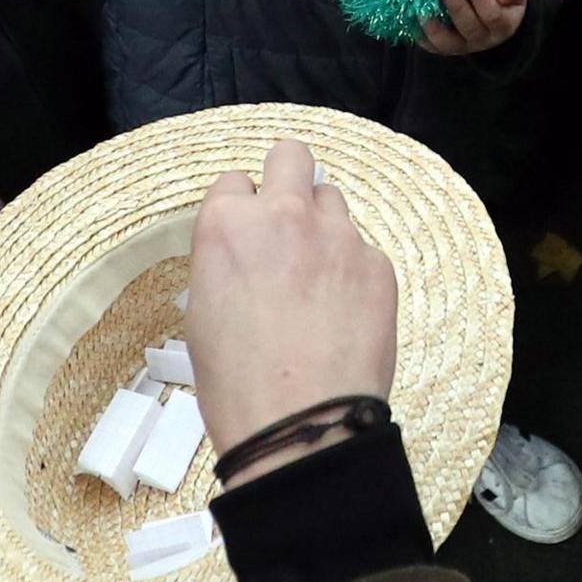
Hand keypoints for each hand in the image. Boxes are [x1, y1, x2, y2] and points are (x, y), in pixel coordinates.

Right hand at [187, 139, 398, 484]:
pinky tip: (343, 313)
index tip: (247, 235)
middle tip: (288, 223)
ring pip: (332, 202)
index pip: (235, 182)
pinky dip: (353, 272)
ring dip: (323, 228)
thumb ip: (227, 261)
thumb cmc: (240, 385)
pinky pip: (364, 250)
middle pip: (291, 157)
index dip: (241, 210)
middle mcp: (284, 217)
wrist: (301, 425)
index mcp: (228, 226)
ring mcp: (337, 237)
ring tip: (317, 281)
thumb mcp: (203, 313)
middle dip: (287, 180)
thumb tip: (246, 255)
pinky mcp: (378, 264)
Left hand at [416, 0, 530, 55]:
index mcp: (503, 25)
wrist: (495, 11)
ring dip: (433, 27)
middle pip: (469, 28)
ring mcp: (462, 46)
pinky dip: (420, 34)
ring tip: (422, 9)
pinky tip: (411, 19)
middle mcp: (483, 39)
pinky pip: (431, 45)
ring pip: (446, 43)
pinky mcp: (444, 47)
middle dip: (457, 8)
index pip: (492, 15)